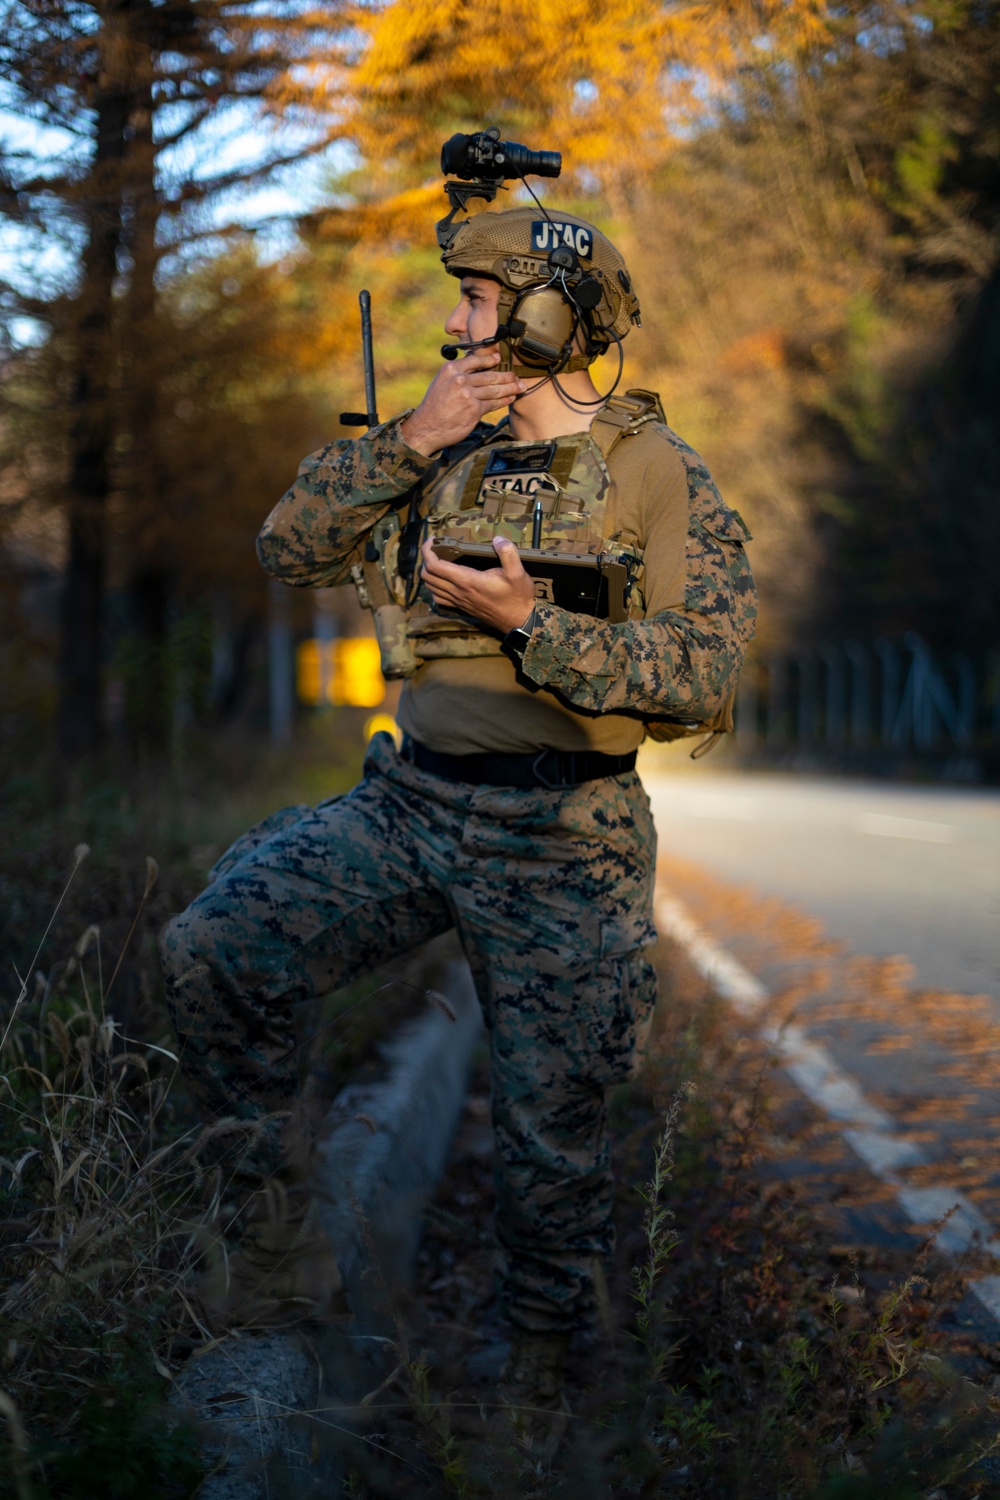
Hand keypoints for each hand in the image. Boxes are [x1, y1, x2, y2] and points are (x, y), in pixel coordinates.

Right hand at [401, 350, 524, 457]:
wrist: (427, 427)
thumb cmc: (434, 406)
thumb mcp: (440, 382)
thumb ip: (457, 374)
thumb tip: (475, 369)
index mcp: (451, 369)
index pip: (476, 359)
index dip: (490, 359)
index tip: (499, 358)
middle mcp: (460, 379)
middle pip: (490, 375)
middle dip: (507, 376)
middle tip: (516, 376)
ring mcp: (468, 395)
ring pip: (495, 389)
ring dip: (511, 388)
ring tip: (520, 386)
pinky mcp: (474, 410)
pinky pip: (494, 403)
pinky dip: (505, 400)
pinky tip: (511, 398)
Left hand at [420, 536, 535, 633]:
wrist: (519, 620)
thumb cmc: (517, 597)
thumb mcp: (518, 572)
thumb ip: (508, 552)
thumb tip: (498, 539)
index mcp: (467, 580)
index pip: (434, 566)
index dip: (427, 551)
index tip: (433, 540)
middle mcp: (458, 592)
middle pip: (427, 576)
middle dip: (426, 559)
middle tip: (436, 548)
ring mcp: (458, 601)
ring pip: (430, 587)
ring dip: (429, 573)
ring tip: (437, 561)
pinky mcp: (461, 608)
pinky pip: (438, 598)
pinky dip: (434, 588)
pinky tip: (443, 581)